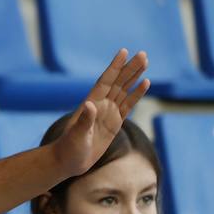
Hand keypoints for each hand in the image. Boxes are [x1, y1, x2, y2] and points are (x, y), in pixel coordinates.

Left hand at [50, 49, 149, 177]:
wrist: (68, 161)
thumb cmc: (68, 149)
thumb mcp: (76, 135)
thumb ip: (84, 121)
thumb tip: (91, 105)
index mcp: (91, 103)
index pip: (106, 81)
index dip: (114, 67)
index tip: (123, 51)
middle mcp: (101, 105)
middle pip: (119, 82)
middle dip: (130, 68)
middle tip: (143, 54)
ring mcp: (108, 113)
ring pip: (125, 90)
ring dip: (135, 76)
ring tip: (145, 61)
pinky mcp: (115, 123)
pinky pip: (128, 105)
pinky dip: (137, 94)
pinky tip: (145, 83)